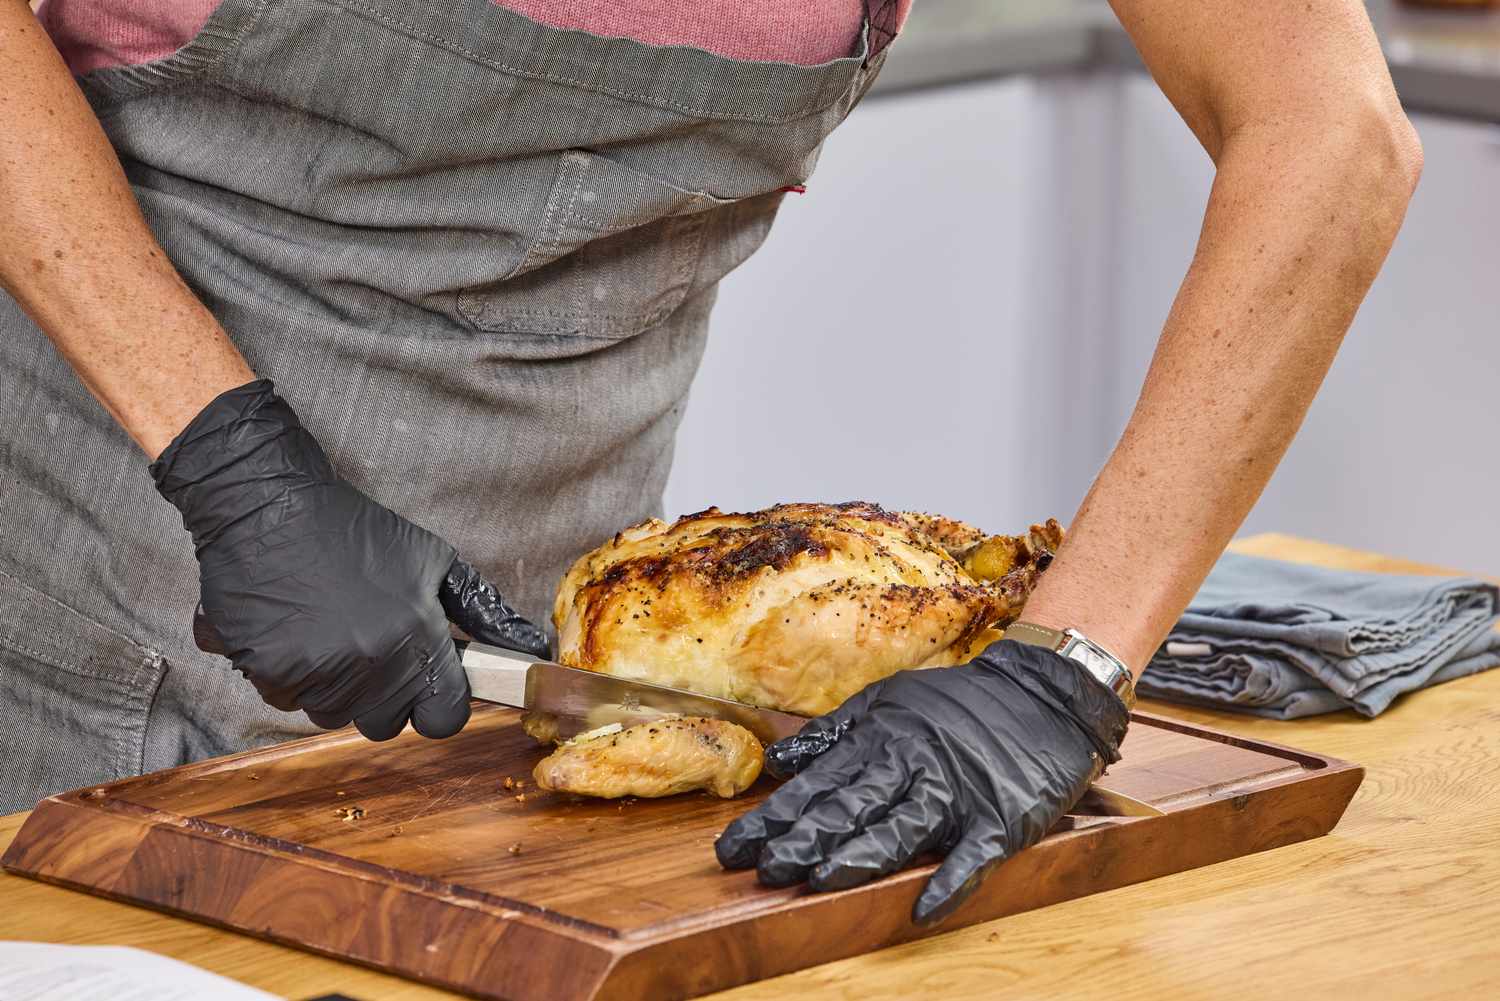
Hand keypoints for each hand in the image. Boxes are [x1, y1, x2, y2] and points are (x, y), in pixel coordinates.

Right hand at [152, 380, 548, 739]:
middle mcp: (370, 663)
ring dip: (336, 686)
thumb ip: (486, 613)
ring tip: (330, 630)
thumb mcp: (435, 561)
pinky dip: (290, 676)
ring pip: (335, 714)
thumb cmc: (354, 530)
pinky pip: (287, 700)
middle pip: (387, 723)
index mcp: (417, 637)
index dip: (439, 703)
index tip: (429, 683)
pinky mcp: (268, 672)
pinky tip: (295, 629)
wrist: (267, 506)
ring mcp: (316, 672)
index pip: (444, 718)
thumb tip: (533, 650)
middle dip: (386, 696)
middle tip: (372, 646)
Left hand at [715, 640, 1129, 924]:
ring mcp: (957, 792)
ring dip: (861, 854)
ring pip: (903, 827)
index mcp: (881, 739)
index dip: (774, 818)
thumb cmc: (959, 703)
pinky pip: (974, 856)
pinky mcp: (1001, 818)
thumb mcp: (889, 700)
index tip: (735, 847)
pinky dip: (951, 882)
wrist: (1045, 692)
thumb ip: (834, 733)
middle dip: (803, 839)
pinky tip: (923, 907)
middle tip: (762, 870)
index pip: (817, 785)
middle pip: (851, 806)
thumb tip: (782, 762)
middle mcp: (912, 764)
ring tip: (820, 879)